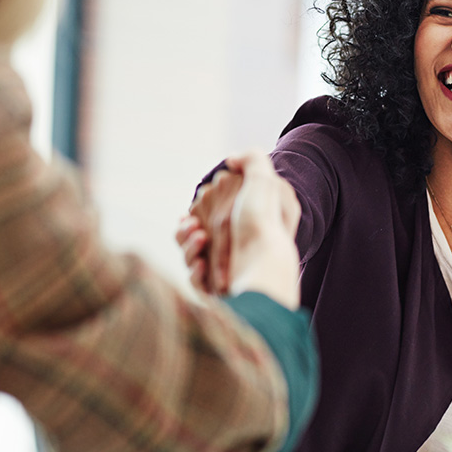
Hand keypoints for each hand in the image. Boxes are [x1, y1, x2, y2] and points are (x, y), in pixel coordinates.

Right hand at [176, 151, 300, 308]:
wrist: (263, 267)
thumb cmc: (263, 224)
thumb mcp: (264, 181)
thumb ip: (251, 160)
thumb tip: (231, 160)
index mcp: (245, 225)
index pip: (211, 216)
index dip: (199, 210)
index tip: (196, 207)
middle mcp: (236, 248)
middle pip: (195, 235)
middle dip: (187, 229)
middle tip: (194, 226)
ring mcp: (226, 271)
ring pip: (191, 256)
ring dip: (188, 246)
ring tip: (200, 239)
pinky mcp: (218, 291)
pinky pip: (196, 280)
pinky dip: (195, 271)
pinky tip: (202, 264)